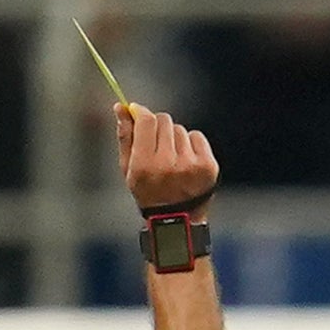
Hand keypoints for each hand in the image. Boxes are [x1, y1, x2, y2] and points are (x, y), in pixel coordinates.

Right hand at [116, 100, 218, 214]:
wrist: (176, 221)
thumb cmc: (148, 193)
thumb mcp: (128, 169)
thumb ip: (125, 136)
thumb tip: (122, 107)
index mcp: (145, 164)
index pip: (147, 120)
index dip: (142, 112)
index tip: (139, 113)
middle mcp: (168, 164)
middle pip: (164, 121)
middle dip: (158, 128)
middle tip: (157, 146)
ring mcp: (190, 165)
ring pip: (180, 130)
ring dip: (175, 139)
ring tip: (173, 159)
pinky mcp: (208, 166)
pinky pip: (197, 137)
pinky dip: (191, 144)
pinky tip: (186, 160)